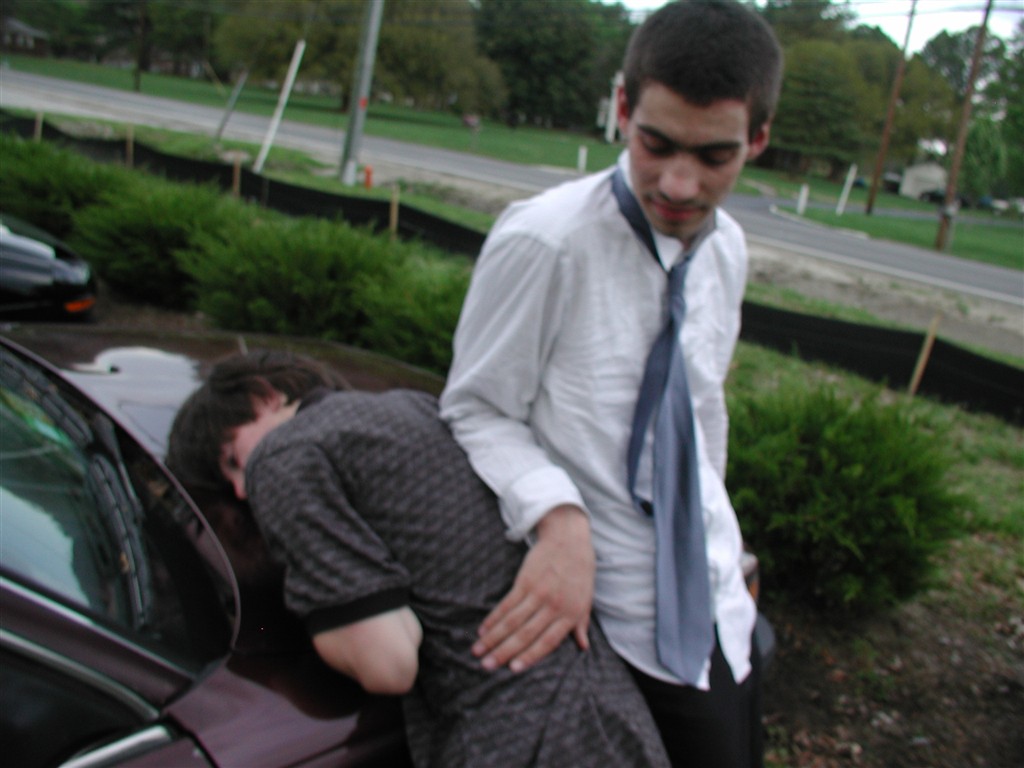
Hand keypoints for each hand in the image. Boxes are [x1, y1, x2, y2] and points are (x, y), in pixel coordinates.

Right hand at [473, 504, 594, 672]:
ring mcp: (538, 592)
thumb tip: (583, 647)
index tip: (513, 669)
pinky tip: (483, 629)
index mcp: (571, 614)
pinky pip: (506, 603)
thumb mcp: (587, 599)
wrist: (569, 539)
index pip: (548, 642)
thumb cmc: (580, 571)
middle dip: (504, 652)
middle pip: (525, 634)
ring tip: (478, 651)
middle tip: (486, 666)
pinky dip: (493, 618)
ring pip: (512, 621)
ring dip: (493, 637)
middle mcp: (554, 606)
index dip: (530, 656)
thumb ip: (582, 624)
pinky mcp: (525, 580)